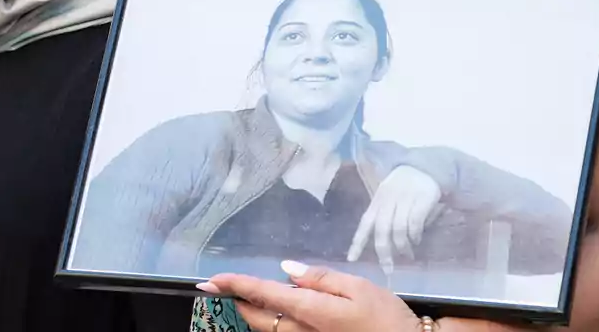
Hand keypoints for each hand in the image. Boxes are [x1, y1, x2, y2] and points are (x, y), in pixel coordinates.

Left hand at [201, 260, 420, 331]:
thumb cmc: (387, 318)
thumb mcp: (359, 287)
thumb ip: (321, 278)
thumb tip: (288, 271)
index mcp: (312, 311)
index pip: (265, 295)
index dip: (237, 286)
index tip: (211, 280)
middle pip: (260, 319)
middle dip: (237, 302)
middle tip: (219, 288)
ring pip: (271, 330)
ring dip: (253, 314)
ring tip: (242, 297)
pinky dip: (274, 323)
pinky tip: (276, 313)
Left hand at [348, 165, 441, 271]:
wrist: (423, 166)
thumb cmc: (403, 186)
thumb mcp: (387, 197)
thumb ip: (382, 216)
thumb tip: (382, 246)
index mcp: (377, 201)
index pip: (365, 223)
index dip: (357, 242)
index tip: (351, 260)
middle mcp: (388, 201)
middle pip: (382, 230)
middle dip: (384, 252)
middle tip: (388, 268)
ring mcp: (405, 199)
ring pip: (399, 229)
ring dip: (402, 246)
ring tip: (406, 255)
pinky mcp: (422, 199)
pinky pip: (415, 223)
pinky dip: (415, 235)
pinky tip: (417, 240)